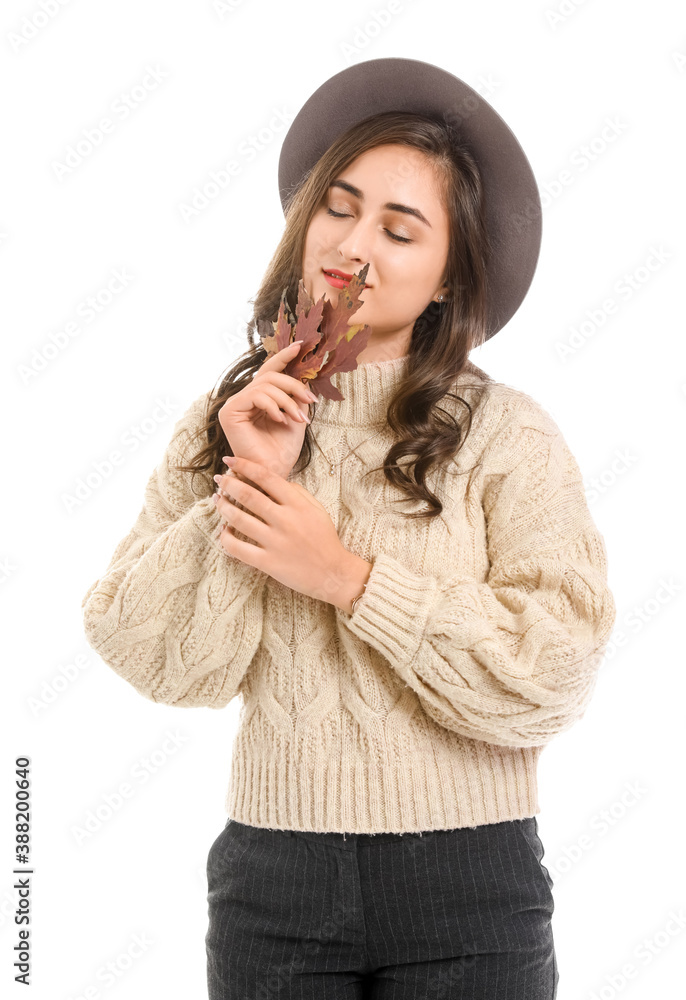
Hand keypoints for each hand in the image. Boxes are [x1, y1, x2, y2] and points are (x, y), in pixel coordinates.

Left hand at [212, 457, 357, 606]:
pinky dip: (226, 538)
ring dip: (223, 507)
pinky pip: (239, 549)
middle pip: (248, 495)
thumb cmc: (325, 539)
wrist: (333, 573)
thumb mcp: (317, 510)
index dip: (244, 466)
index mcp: (297, 505)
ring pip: (239, 520)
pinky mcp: (268, 563)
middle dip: (229, 483)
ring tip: (217, 500)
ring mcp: (275, 542)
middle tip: (219, 479)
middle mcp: (285, 521)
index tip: (230, 460)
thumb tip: (276, 482)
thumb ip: (298, 493)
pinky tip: (223, 531)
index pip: (266, 477)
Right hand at [218, 341, 317, 479]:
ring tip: (299, 419)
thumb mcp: (297, 416)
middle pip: (269, 376)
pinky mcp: (230, 412)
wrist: (274, 472)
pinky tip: (281, 419)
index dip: (283, 357)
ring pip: (264, 385)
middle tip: (310, 399)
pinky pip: (255, 396)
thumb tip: (304, 374)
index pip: (269, 372)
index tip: (300, 346)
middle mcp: (243, 400)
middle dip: (293, 385)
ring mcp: (234, 405)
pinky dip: (272, 406)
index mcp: (258, 399)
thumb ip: (297, 396)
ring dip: (287, 401)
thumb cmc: (283, 450)